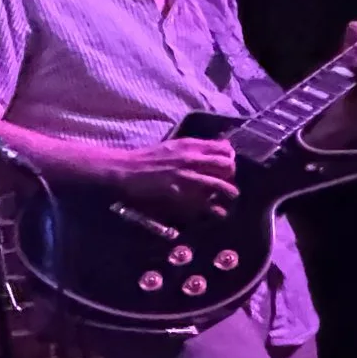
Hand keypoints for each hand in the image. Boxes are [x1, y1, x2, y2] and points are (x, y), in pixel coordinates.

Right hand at [116, 137, 239, 211]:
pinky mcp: (180, 194)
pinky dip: (215, 209)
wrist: (125, 170)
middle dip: (231, 175)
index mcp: (190, 145)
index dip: (229, 158)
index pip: (224, 149)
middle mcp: (192, 159)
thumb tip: (216, 147)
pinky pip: (206, 203)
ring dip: (229, 192)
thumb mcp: (173, 146)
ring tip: (229, 198)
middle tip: (227, 182)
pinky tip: (216, 212)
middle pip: (227, 165)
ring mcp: (186, 177)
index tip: (226, 166)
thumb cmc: (147, 158)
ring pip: (221, 185)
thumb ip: (194, 147)